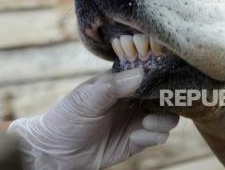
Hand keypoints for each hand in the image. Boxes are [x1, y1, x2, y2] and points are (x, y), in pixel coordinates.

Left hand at [8, 69, 178, 169]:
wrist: (55, 153)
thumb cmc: (66, 118)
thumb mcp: (86, 98)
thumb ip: (112, 86)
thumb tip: (141, 73)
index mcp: (122, 81)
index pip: (149, 71)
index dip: (161, 73)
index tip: (167, 77)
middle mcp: (134, 98)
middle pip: (165, 94)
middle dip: (169, 99)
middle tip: (163, 103)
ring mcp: (137, 119)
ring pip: (168, 116)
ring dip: (163, 119)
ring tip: (145, 123)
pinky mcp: (138, 140)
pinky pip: (159, 136)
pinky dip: (152, 136)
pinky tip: (134, 137)